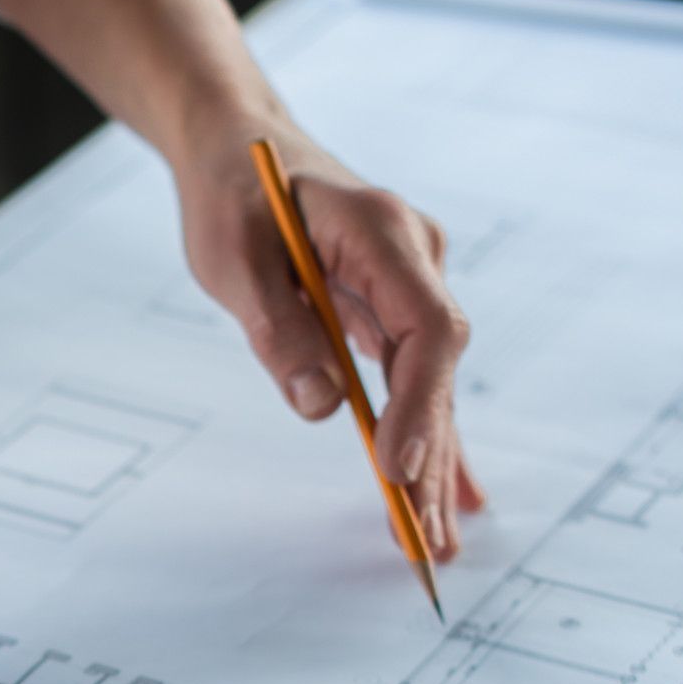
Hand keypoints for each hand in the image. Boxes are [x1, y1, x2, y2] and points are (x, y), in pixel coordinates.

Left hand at [176, 111, 485, 559]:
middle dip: (431, 458)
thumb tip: (323, 406)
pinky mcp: (392, 304)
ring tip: (434, 541)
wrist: (238, 142)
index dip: (420, 405)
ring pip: (431, 382)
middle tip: (423, 540)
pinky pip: (415, 377)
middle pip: (437, 369)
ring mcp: (410, 281)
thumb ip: (278, 329)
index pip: (427, 330)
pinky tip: (450, 491)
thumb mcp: (233, 260)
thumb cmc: (232, 192)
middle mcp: (414, 257)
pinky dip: (425, 433)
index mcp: (382, 232)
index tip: (397, 469)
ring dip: (432, 460)